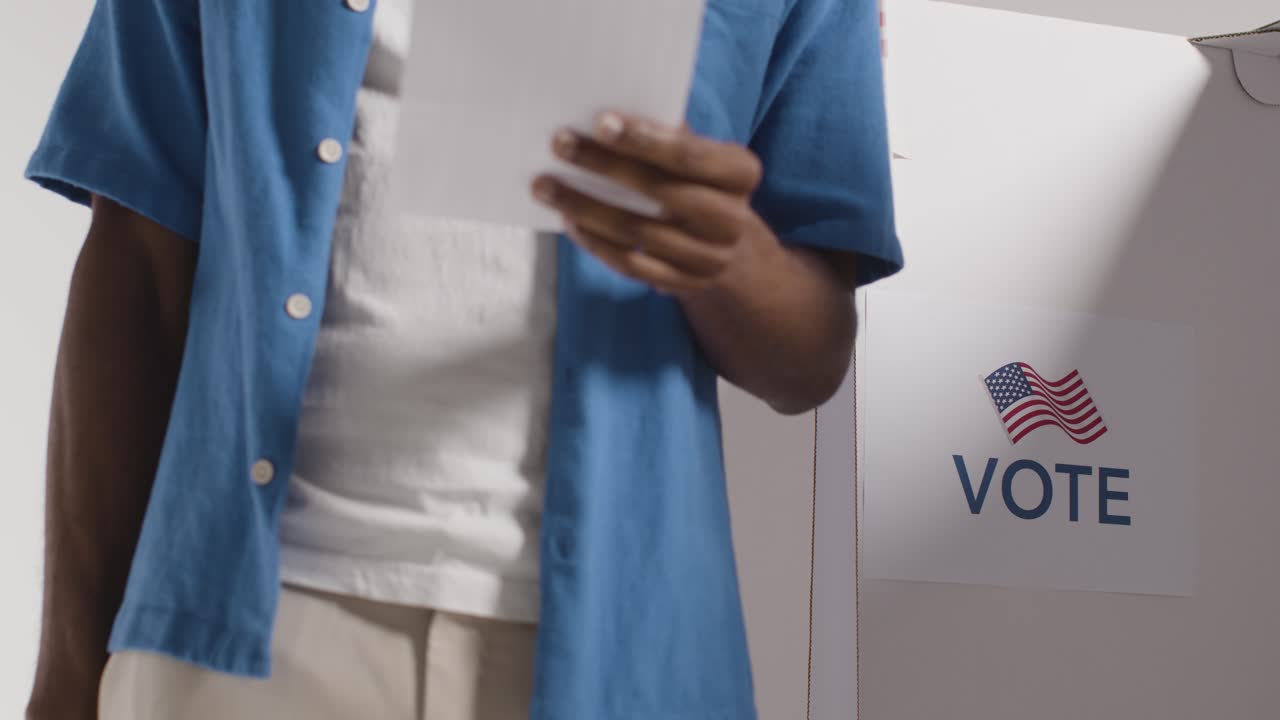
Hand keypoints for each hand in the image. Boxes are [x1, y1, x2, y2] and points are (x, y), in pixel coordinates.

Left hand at [531, 112, 779, 296]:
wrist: (729, 245)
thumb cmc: (700, 182)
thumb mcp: (699, 154)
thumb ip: (668, 135)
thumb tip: (609, 117)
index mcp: (741, 173)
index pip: (688, 155)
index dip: (644, 140)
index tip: (601, 122)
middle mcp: (732, 218)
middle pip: (662, 193)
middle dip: (606, 167)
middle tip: (560, 144)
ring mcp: (710, 258)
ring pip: (639, 233)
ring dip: (587, 208)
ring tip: (547, 186)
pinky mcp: (685, 285)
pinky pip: (633, 266)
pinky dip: (596, 243)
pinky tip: (570, 221)